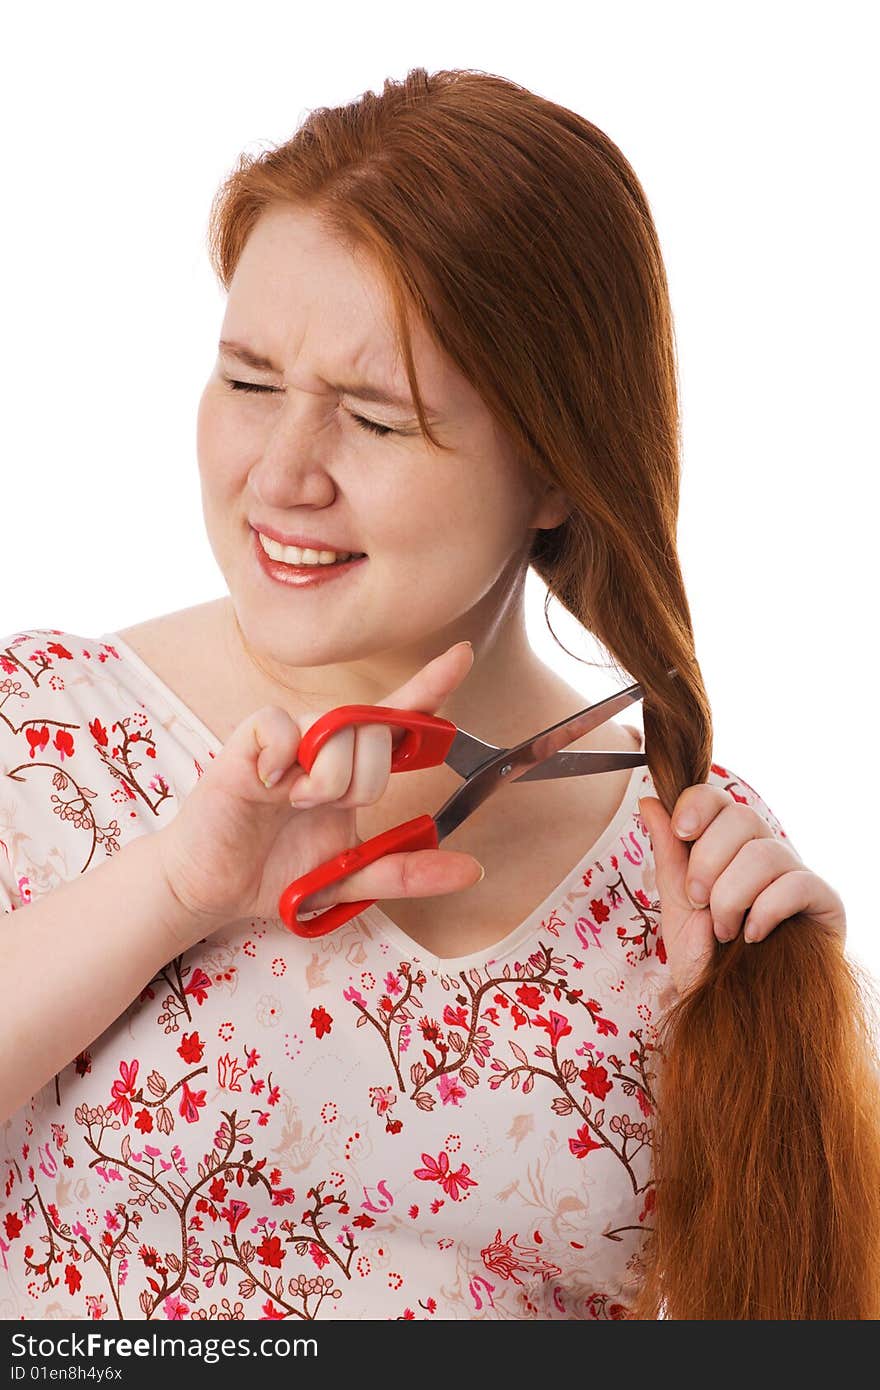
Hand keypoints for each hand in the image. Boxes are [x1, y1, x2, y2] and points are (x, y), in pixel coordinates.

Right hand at [156, 641, 482, 936]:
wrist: (215, 889)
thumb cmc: (277, 870)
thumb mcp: (353, 876)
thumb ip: (408, 870)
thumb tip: (473, 870)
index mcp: (354, 764)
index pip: (401, 716)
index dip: (431, 684)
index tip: (462, 655)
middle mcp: (324, 741)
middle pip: (377, 729)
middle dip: (364, 783)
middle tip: (326, 808)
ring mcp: (287, 738)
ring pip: (337, 730)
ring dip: (326, 783)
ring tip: (294, 803)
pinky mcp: (248, 741)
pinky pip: (282, 726)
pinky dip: (284, 761)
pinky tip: (271, 786)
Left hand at [638, 786, 845, 996]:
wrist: (734, 1017)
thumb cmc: (708, 962)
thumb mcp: (678, 906)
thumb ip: (669, 854)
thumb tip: (650, 801)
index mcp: (729, 846)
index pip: (718, 798)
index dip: (697, 805)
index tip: (681, 831)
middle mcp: (765, 851)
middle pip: (741, 816)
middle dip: (707, 861)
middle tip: (698, 902)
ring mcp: (797, 874)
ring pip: (764, 852)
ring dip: (731, 895)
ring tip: (724, 931)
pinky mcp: (825, 902)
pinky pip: (796, 884)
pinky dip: (765, 911)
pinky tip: (752, 937)